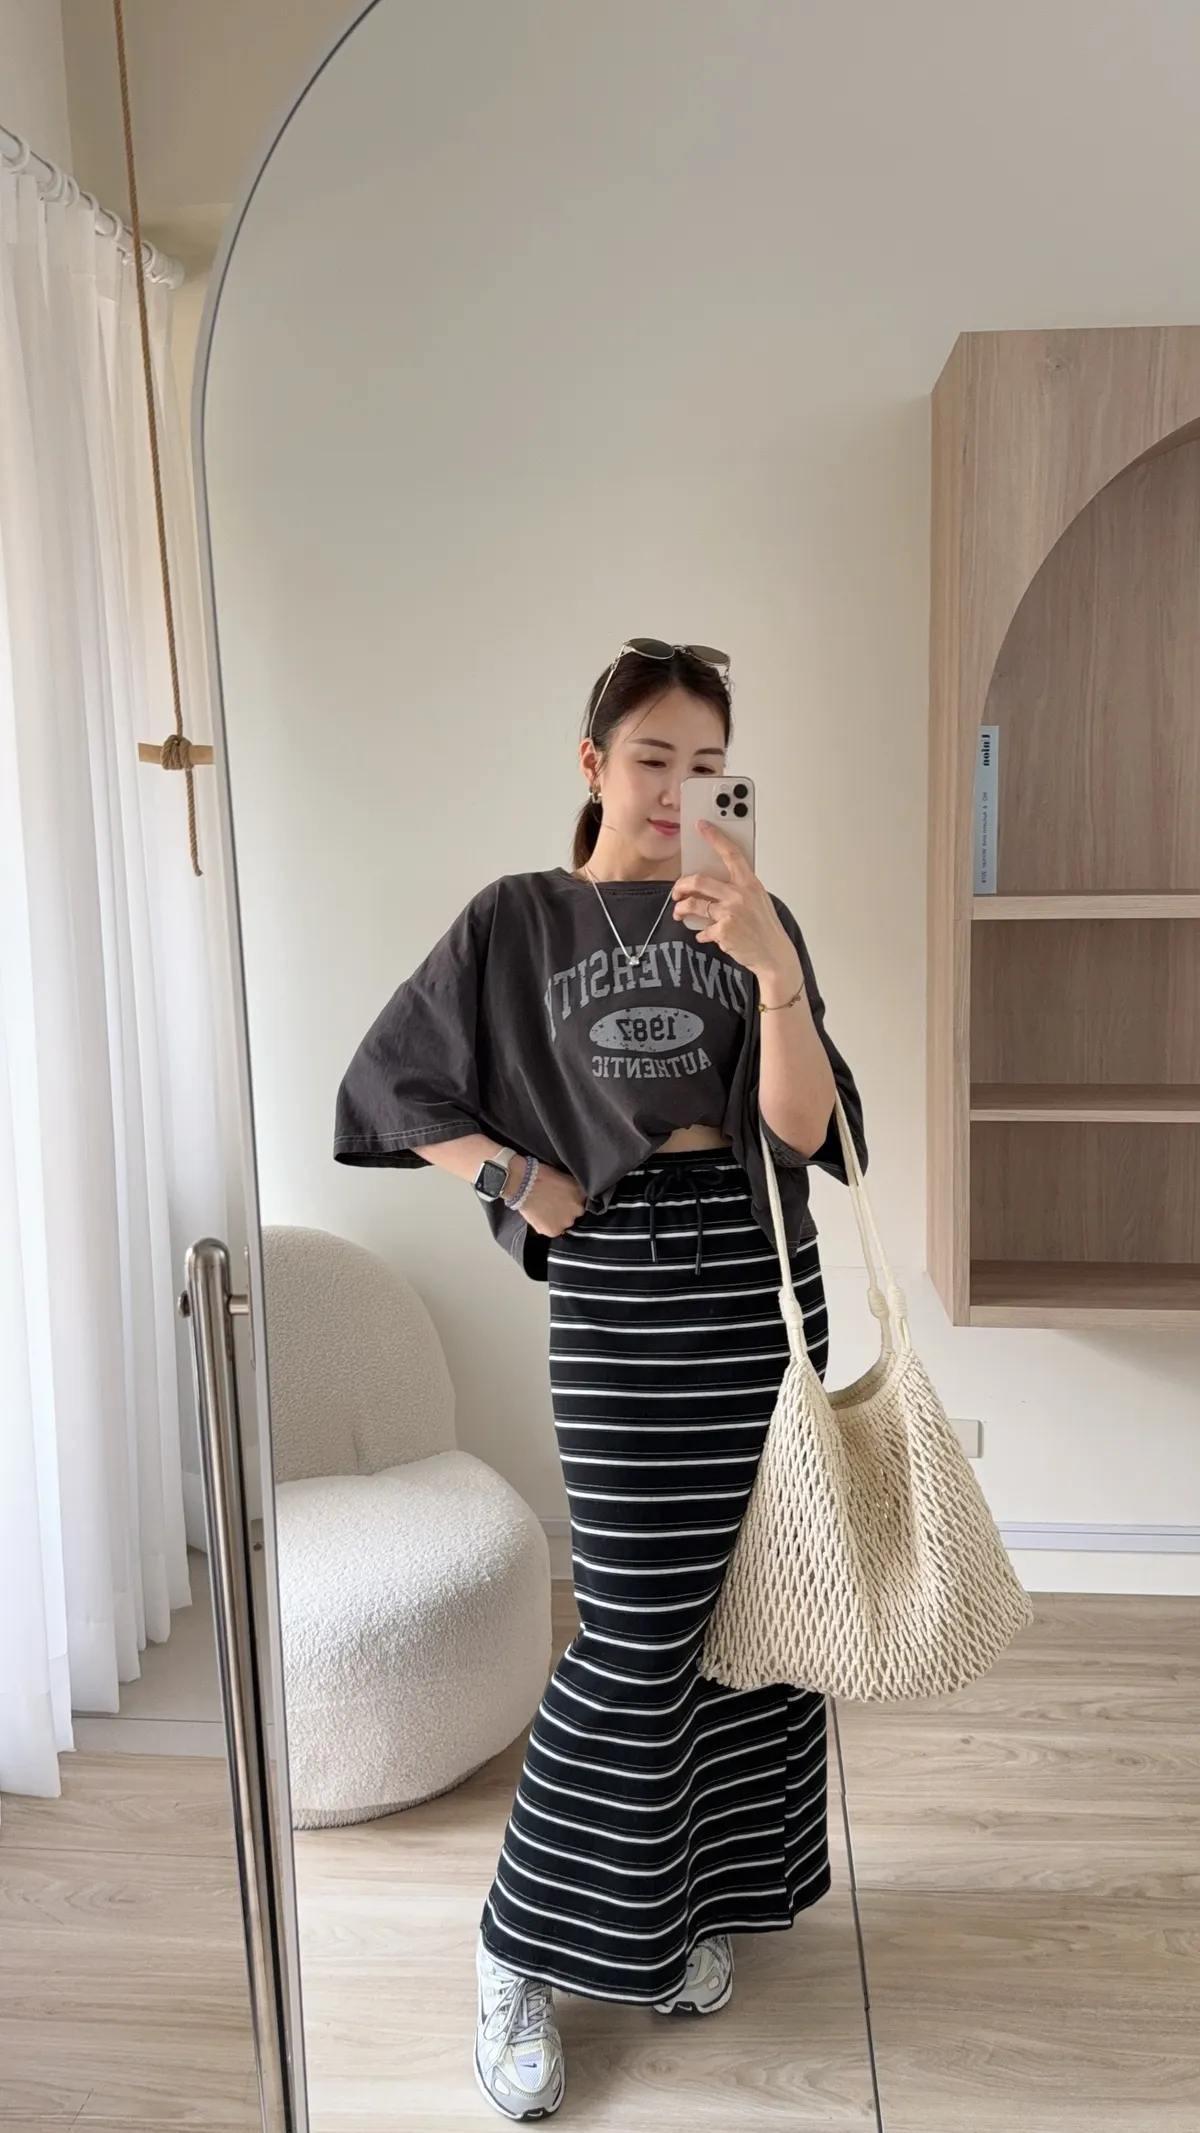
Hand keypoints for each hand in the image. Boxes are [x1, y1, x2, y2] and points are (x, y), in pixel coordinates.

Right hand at [512, 1162, 586, 1237]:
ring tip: (545, 1212)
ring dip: (557, 1220)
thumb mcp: (566, 1178)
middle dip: (566, 1212)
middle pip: (574, 1215)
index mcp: (582, 1196)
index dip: (572, 1202)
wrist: (524, 1184)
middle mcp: (577, 1211)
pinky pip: (552, 1230)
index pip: (581, 1203)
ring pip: (563, 1224)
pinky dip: (547, 1226)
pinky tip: (540, 1217)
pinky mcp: (553, 1231)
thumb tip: (577, 1196)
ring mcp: (566, 1222)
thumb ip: (575, 1190)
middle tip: (553, 1205)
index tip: (564, 1200)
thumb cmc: (543, 1176)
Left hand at [671, 819, 800, 982]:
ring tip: (680, 912)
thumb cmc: (765, 927)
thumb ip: (739, 889)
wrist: (774, 955)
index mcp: (750, 883)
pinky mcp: (723, 932)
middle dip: (681, 885)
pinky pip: (701, 930)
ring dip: (681, 909)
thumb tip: (712, 885)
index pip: (731, 853)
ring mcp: (730, 913)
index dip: (715, 838)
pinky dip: (700, 933)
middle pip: (699, 881)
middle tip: (677, 891)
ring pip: (693, 905)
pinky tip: (704, 935)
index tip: (702, 827)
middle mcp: (739, 895)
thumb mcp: (758, 900)